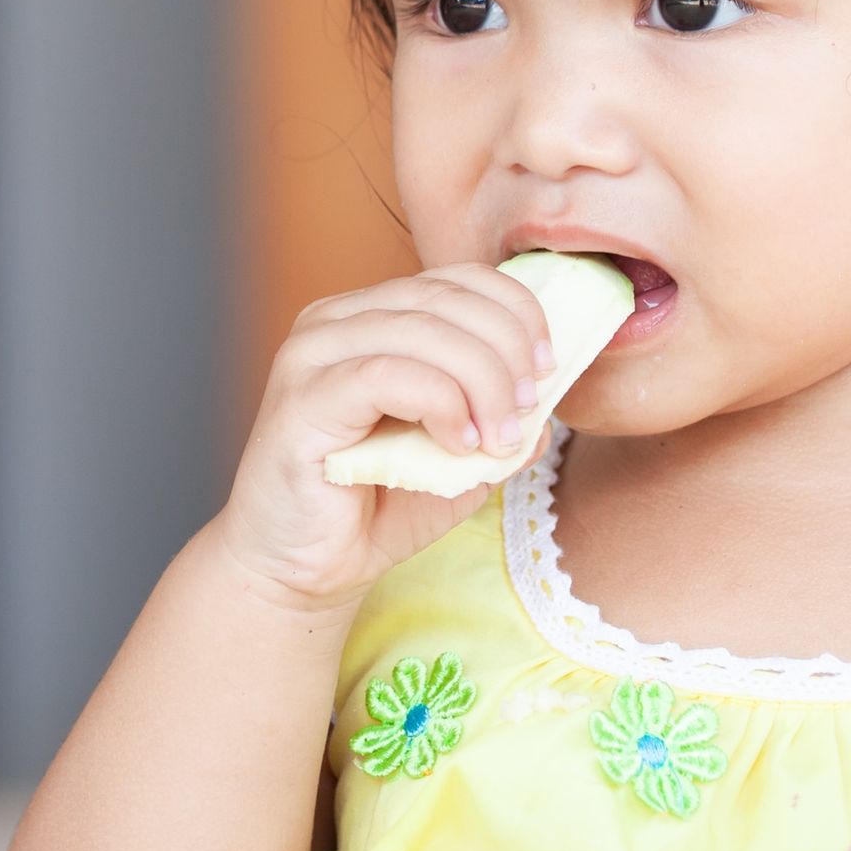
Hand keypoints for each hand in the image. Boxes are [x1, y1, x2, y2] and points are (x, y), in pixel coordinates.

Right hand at [210, 264, 554, 612]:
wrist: (304, 570)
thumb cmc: (376, 507)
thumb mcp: (460, 456)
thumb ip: (500, 419)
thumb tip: (549, 397)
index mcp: (372, 317)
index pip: (456, 280)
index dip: (514, 311)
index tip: (549, 365)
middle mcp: (335, 322)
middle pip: (444, 300)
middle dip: (505, 350)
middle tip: (529, 408)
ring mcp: (311, 354)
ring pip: (420, 331)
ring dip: (480, 381)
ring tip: (498, 437)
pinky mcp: (301, 398)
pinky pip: (385, 375)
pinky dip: (439, 403)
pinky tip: (458, 442)